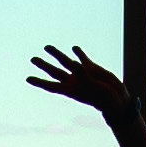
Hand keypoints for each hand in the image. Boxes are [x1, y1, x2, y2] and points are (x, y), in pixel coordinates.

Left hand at [23, 43, 143, 128]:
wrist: (117, 99)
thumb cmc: (103, 98)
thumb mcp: (92, 87)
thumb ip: (82, 74)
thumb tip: (73, 61)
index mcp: (70, 90)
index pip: (51, 85)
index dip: (39, 82)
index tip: (27, 79)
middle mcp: (73, 81)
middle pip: (54, 72)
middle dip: (43, 65)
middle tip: (33, 59)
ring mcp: (82, 74)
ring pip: (66, 62)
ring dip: (57, 54)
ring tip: (47, 47)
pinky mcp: (92, 68)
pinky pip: (83, 58)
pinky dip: (78, 53)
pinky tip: (74, 48)